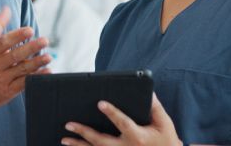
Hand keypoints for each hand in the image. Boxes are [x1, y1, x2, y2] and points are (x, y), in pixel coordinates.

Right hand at [0, 6, 51, 111]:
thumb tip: (7, 8)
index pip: (4, 42)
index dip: (17, 36)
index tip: (30, 30)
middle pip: (15, 55)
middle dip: (31, 48)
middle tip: (44, 41)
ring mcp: (1, 79)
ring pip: (21, 69)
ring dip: (36, 63)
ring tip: (49, 56)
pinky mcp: (7, 92)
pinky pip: (23, 84)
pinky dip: (36, 78)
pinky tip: (47, 71)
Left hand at [62, 93, 181, 145]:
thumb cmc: (166, 140)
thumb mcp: (164, 123)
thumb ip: (154, 107)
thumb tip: (148, 90)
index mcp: (138, 137)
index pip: (123, 123)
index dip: (112, 112)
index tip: (100, 103)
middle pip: (101, 141)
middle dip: (84, 132)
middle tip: (69, 124)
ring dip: (79, 145)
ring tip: (64, 139)